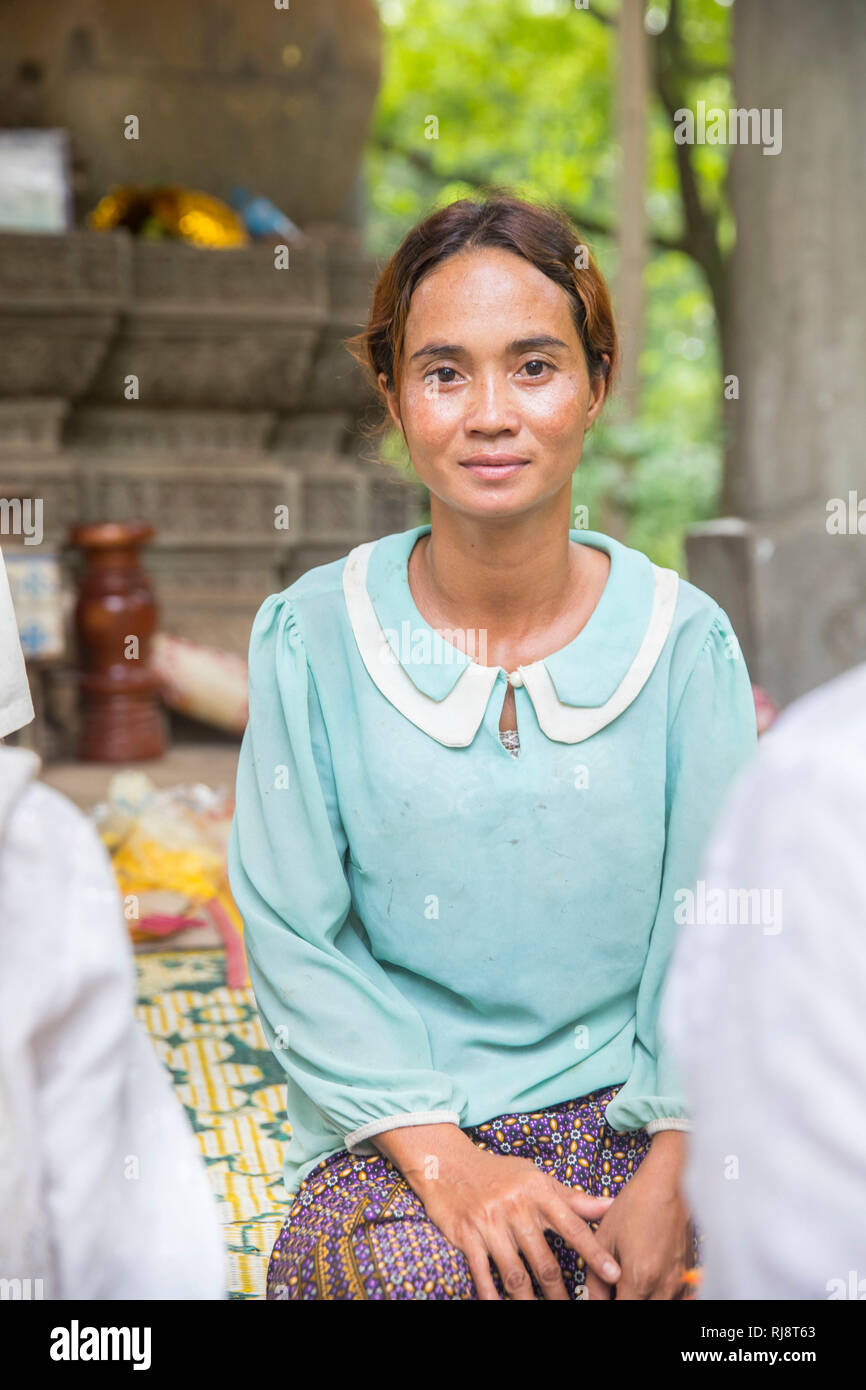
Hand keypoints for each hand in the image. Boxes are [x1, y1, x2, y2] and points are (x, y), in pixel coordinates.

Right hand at [375, 1123, 620, 1299]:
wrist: (448, 1163)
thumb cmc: (499, 1172)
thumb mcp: (537, 1178)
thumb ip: (573, 1198)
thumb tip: (610, 1206)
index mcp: (538, 1192)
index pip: (572, 1226)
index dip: (594, 1252)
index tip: (613, 1274)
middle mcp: (515, 1208)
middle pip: (544, 1260)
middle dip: (560, 1291)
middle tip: (574, 1307)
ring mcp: (489, 1223)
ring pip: (515, 1272)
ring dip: (529, 1300)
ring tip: (540, 1312)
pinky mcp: (466, 1235)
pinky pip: (481, 1272)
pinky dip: (491, 1293)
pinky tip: (499, 1305)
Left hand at [583, 1131, 692, 1299]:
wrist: (668, 1184)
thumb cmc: (636, 1205)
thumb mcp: (605, 1238)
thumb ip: (595, 1277)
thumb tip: (591, 1299)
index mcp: (640, 1279)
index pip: (620, 1311)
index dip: (606, 1305)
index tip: (601, 1297)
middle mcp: (664, 1286)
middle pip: (641, 1310)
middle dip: (625, 1301)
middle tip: (613, 1288)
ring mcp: (679, 1281)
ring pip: (659, 1305)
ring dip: (641, 1298)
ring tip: (627, 1280)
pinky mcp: (687, 1273)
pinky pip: (672, 1295)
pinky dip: (658, 1293)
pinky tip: (645, 1276)